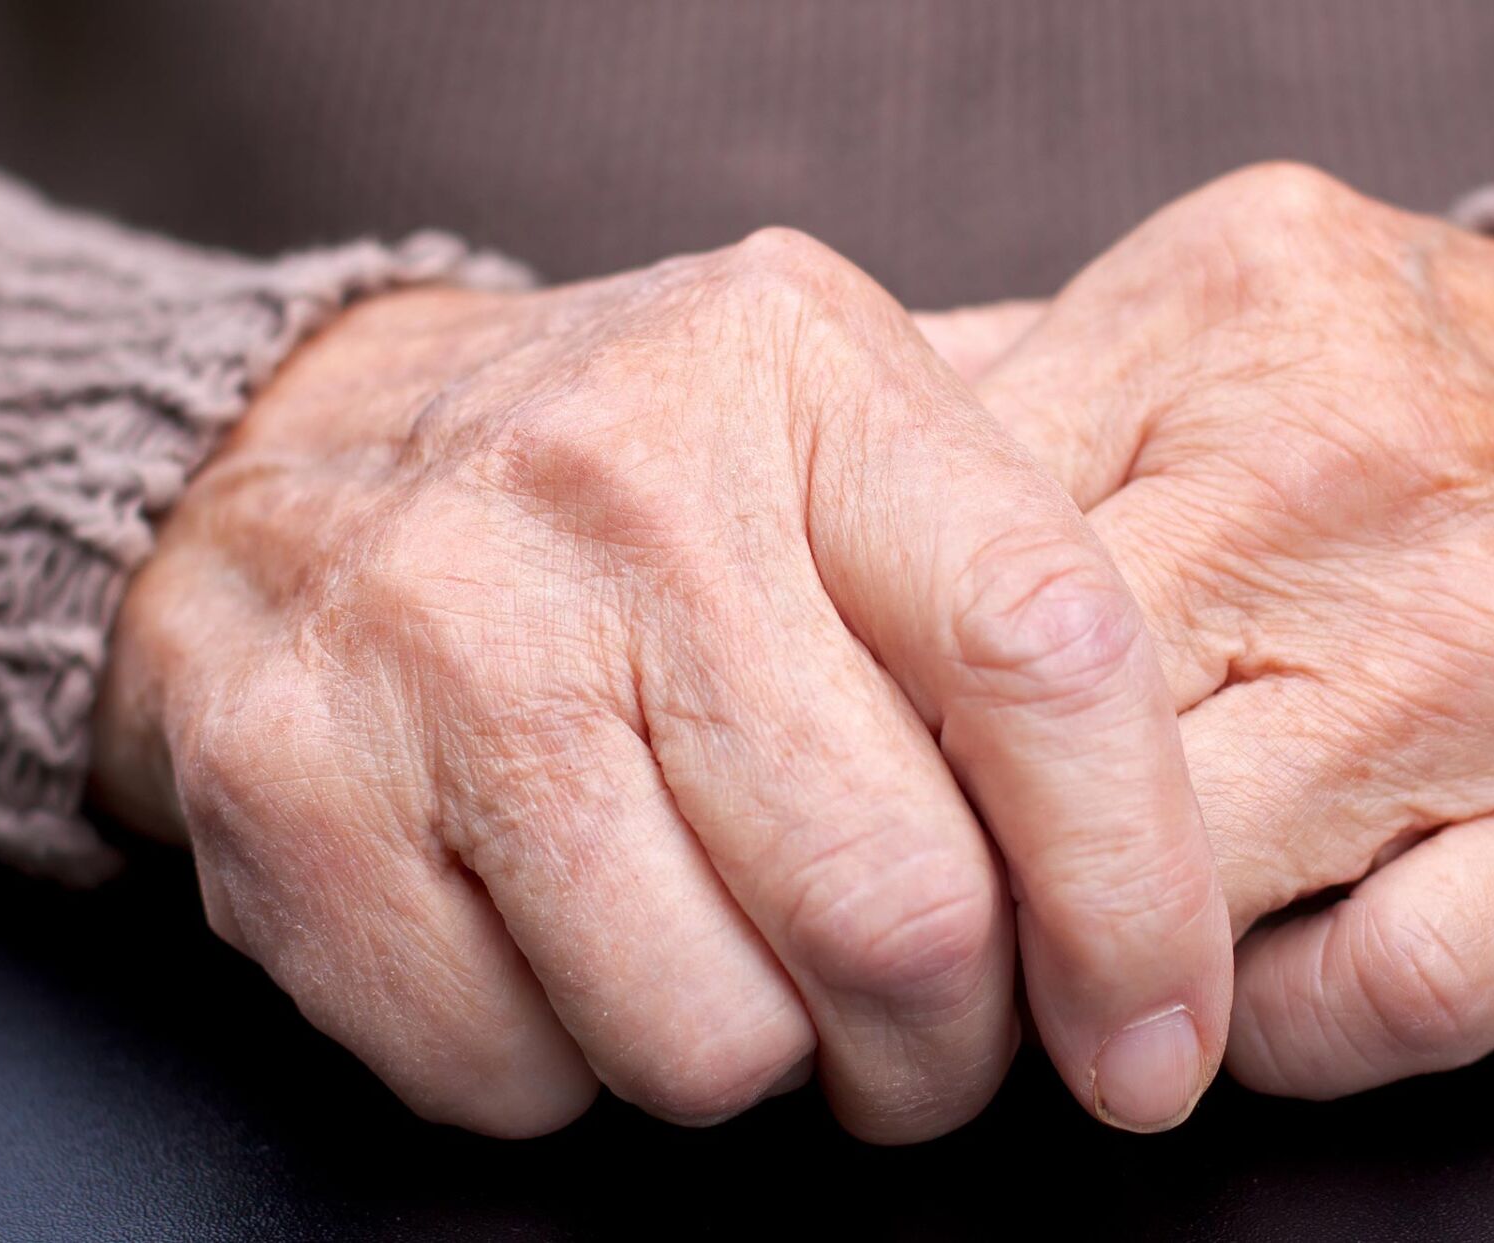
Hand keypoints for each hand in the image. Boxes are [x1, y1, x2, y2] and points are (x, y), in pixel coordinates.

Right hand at [90, 230, 1230, 1139]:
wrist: (282, 462)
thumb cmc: (632, 486)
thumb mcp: (838, 428)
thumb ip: (1022, 577)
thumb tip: (1212, 853)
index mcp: (798, 370)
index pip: (1044, 655)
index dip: (1135, 899)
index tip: (1152, 1039)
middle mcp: (615, 485)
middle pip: (895, 906)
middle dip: (949, 1051)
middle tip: (931, 1038)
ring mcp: (436, 640)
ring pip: (711, 1038)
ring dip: (763, 1068)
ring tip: (733, 962)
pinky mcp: (296, 795)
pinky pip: (520, 1077)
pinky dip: (574, 1076)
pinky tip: (566, 952)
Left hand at [926, 166, 1493, 1098]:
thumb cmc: (1478, 407)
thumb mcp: (1248, 301)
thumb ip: (1034, 378)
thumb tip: (814, 502)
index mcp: (1232, 314)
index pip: (944, 537)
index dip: (860, 686)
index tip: (842, 760)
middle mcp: (1350, 476)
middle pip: (1030, 721)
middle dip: (947, 841)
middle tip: (921, 893)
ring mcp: (1483, 670)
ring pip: (1163, 880)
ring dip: (1085, 958)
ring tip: (1070, 952)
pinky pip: (1352, 1008)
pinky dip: (1265, 1035)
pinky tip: (1243, 990)